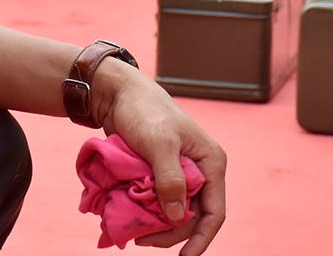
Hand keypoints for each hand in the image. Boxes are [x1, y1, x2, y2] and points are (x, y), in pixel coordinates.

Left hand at [91, 59, 225, 255]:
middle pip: (192, 216)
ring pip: (173, 212)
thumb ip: (170, 180)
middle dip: (170, 233)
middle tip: (141, 239)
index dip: (201, 238)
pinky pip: (157, 201)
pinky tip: (129, 215)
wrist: (118, 93)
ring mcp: (179, 173)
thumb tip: (177, 216)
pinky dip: (146, 212)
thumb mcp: (159, 144)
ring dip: (155, 224)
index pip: (214, 211)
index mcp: (210, 162)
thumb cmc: (144, 111)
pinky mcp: (160, 173)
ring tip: (131, 228)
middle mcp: (199, 170)